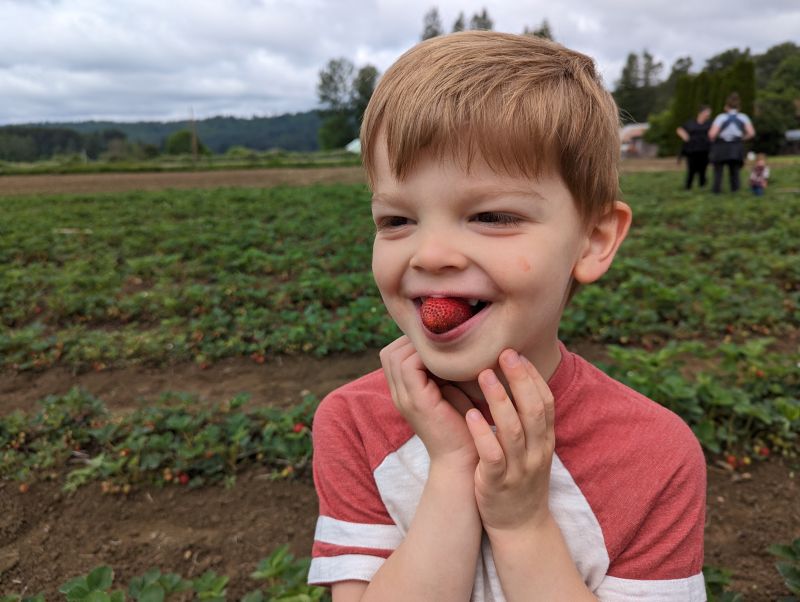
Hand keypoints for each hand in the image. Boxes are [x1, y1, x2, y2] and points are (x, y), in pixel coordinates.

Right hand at [380, 336, 477, 471]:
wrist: (465, 460)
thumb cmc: (466, 425)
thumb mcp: (451, 391)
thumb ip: (444, 371)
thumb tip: (454, 340)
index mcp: (404, 392)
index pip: (393, 354)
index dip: (413, 343)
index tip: (440, 343)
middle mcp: (399, 394)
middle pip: (390, 353)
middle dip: (415, 342)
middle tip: (443, 344)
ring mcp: (404, 399)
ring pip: (396, 356)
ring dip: (421, 347)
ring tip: (447, 350)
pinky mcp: (417, 402)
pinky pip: (409, 366)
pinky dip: (426, 357)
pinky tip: (450, 360)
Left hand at [465, 349, 555, 532]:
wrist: (520, 527)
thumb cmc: (520, 478)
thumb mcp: (531, 447)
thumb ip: (526, 418)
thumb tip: (516, 379)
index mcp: (544, 440)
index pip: (545, 401)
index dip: (533, 376)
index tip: (517, 352)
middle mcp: (536, 452)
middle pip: (533, 410)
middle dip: (519, 379)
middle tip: (504, 353)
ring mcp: (519, 468)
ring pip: (514, 430)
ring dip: (499, 400)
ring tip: (483, 374)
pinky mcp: (498, 483)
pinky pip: (493, 455)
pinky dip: (482, 433)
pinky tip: (470, 414)